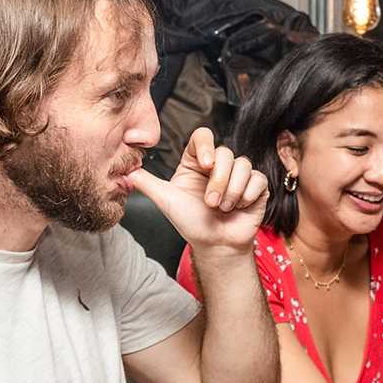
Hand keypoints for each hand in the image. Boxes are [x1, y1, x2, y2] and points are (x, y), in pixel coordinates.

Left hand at [128, 128, 268, 253]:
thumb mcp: (166, 200)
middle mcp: (218, 165)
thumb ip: (146, 183)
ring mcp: (238, 175)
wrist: (215, 245)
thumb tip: (125, 171)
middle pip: (225, 153)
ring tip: (223, 208)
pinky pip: (257, 179)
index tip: (205, 165)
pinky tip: (239, 207)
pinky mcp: (256, 186)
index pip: (203, 137)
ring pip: (243, 165)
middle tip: (211, 202)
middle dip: (219, 181)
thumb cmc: (191, 223)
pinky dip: (247, 196)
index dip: (206, 146)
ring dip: (232, 191)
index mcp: (195, 163)